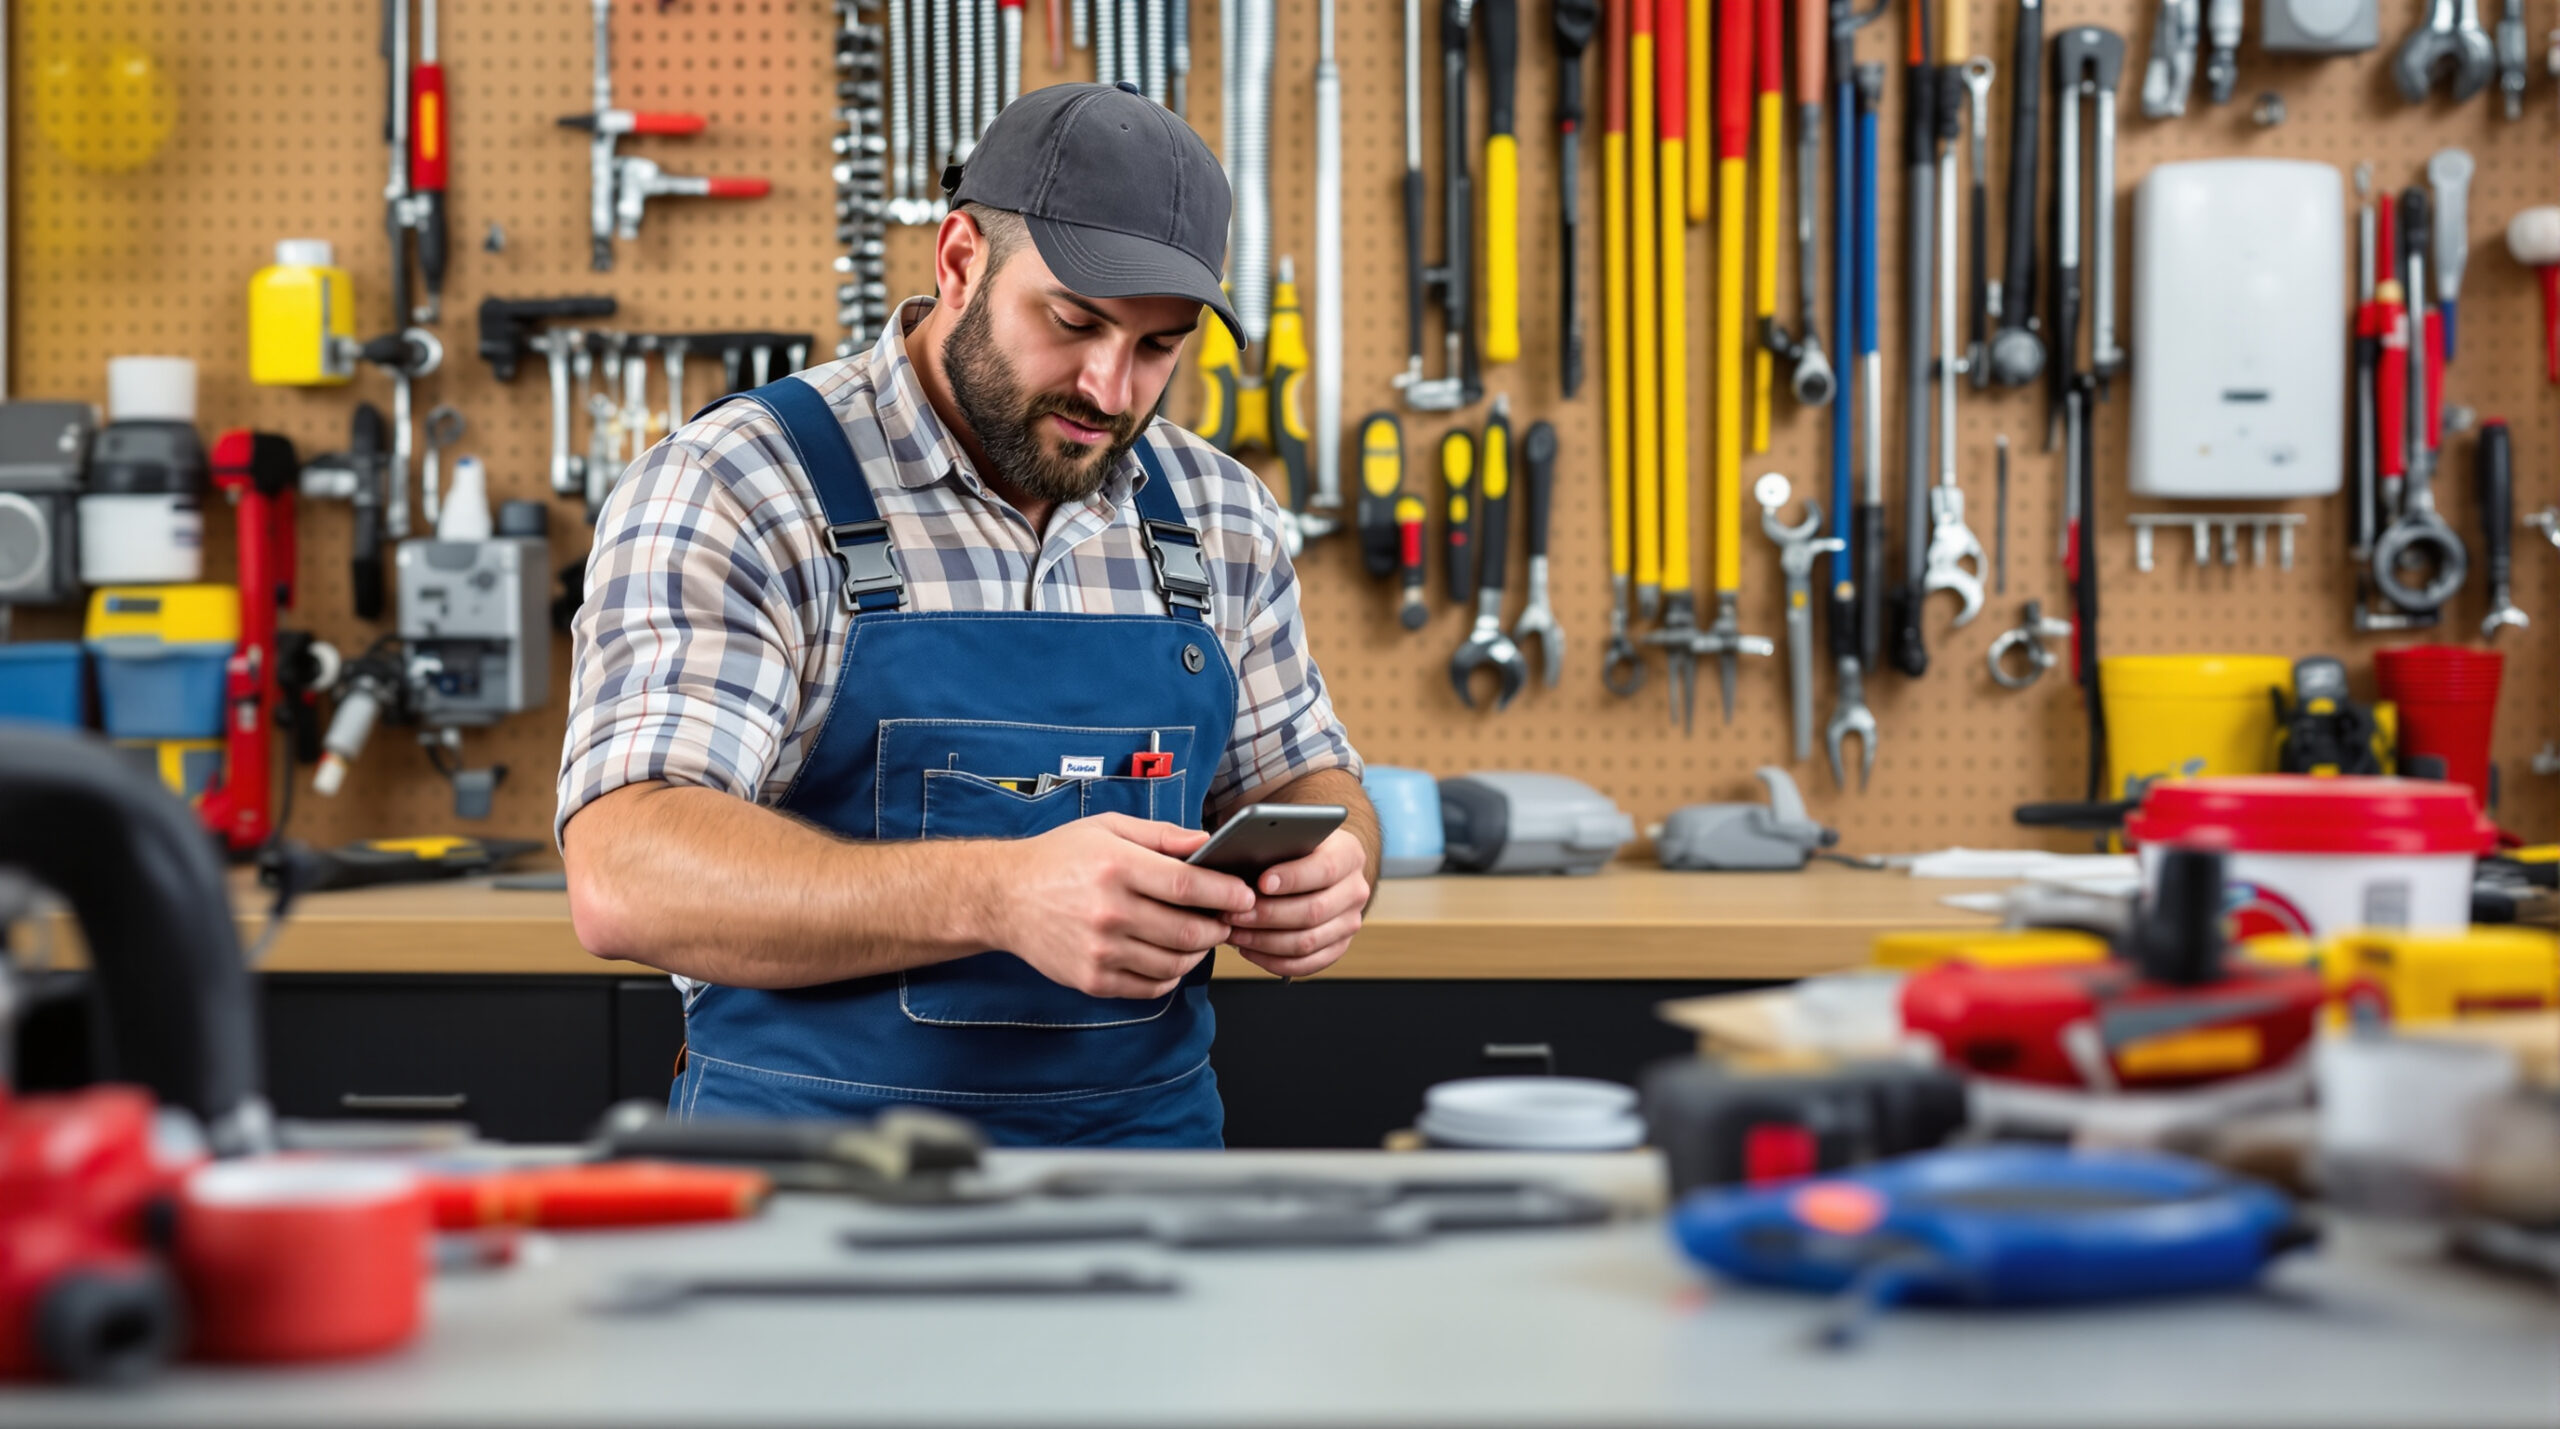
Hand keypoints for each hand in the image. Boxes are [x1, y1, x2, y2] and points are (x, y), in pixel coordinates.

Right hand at [987, 814, 1257, 999]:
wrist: (1003, 897)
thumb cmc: (1059, 857)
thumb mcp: (1108, 828)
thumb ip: (1162, 835)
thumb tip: (1209, 842)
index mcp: (1117, 867)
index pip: (1189, 885)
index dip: (1226, 893)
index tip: (1245, 895)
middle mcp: (1109, 911)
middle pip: (1188, 930)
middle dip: (1219, 927)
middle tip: (1228, 920)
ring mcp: (1100, 951)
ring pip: (1173, 963)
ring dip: (1198, 953)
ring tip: (1201, 937)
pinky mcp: (1092, 979)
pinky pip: (1149, 987)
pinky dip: (1171, 976)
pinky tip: (1172, 958)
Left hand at [1225, 828, 1366, 978]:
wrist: (1319, 865)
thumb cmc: (1297, 847)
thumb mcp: (1294, 834)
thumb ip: (1278, 843)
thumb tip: (1243, 858)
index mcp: (1349, 855)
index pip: (1325, 869)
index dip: (1292, 878)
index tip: (1261, 883)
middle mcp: (1355, 891)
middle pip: (1313, 911)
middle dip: (1268, 915)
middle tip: (1234, 913)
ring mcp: (1350, 922)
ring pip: (1307, 942)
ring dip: (1264, 941)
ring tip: (1235, 932)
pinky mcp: (1338, 947)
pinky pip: (1306, 964)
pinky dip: (1273, 961)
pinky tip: (1249, 949)